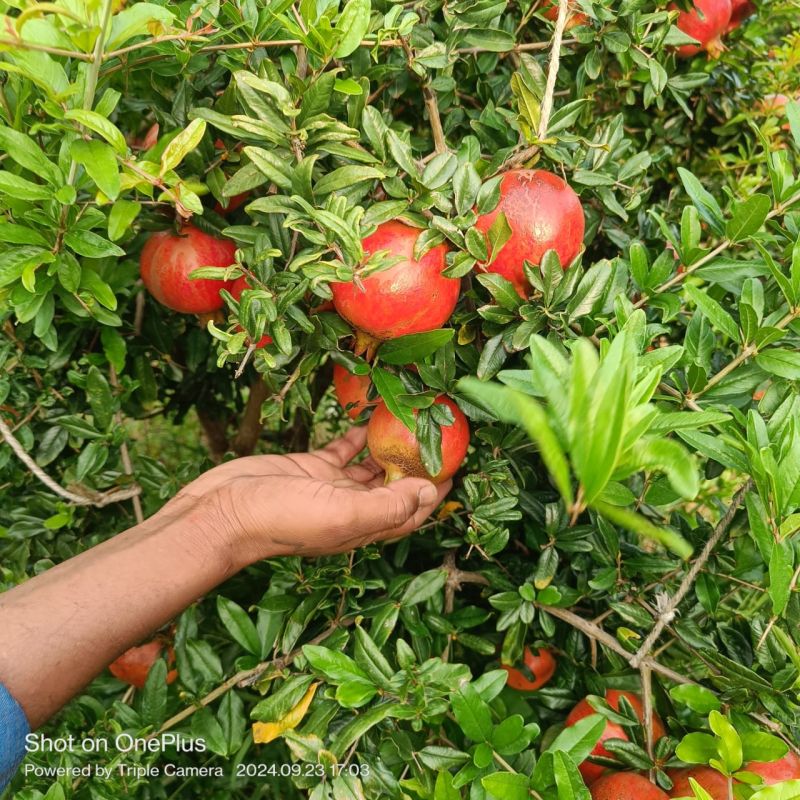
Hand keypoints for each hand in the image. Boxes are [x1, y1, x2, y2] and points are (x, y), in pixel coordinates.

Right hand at [164, 426, 450, 563]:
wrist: (222, 513)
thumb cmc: (279, 519)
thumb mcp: (339, 514)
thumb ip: (386, 505)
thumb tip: (429, 493)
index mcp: (363, 526)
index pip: (411, 512)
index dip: (435, 494)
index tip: (455, 467)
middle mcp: (352, 508)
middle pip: (395, 489)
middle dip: (417, 467)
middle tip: (437, 437)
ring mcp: (331, 487)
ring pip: (371, 468)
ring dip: (390, 449)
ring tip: (410, 423)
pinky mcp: (311, 468)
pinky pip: (342, 451)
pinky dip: (356, 437)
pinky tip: (368, 418)